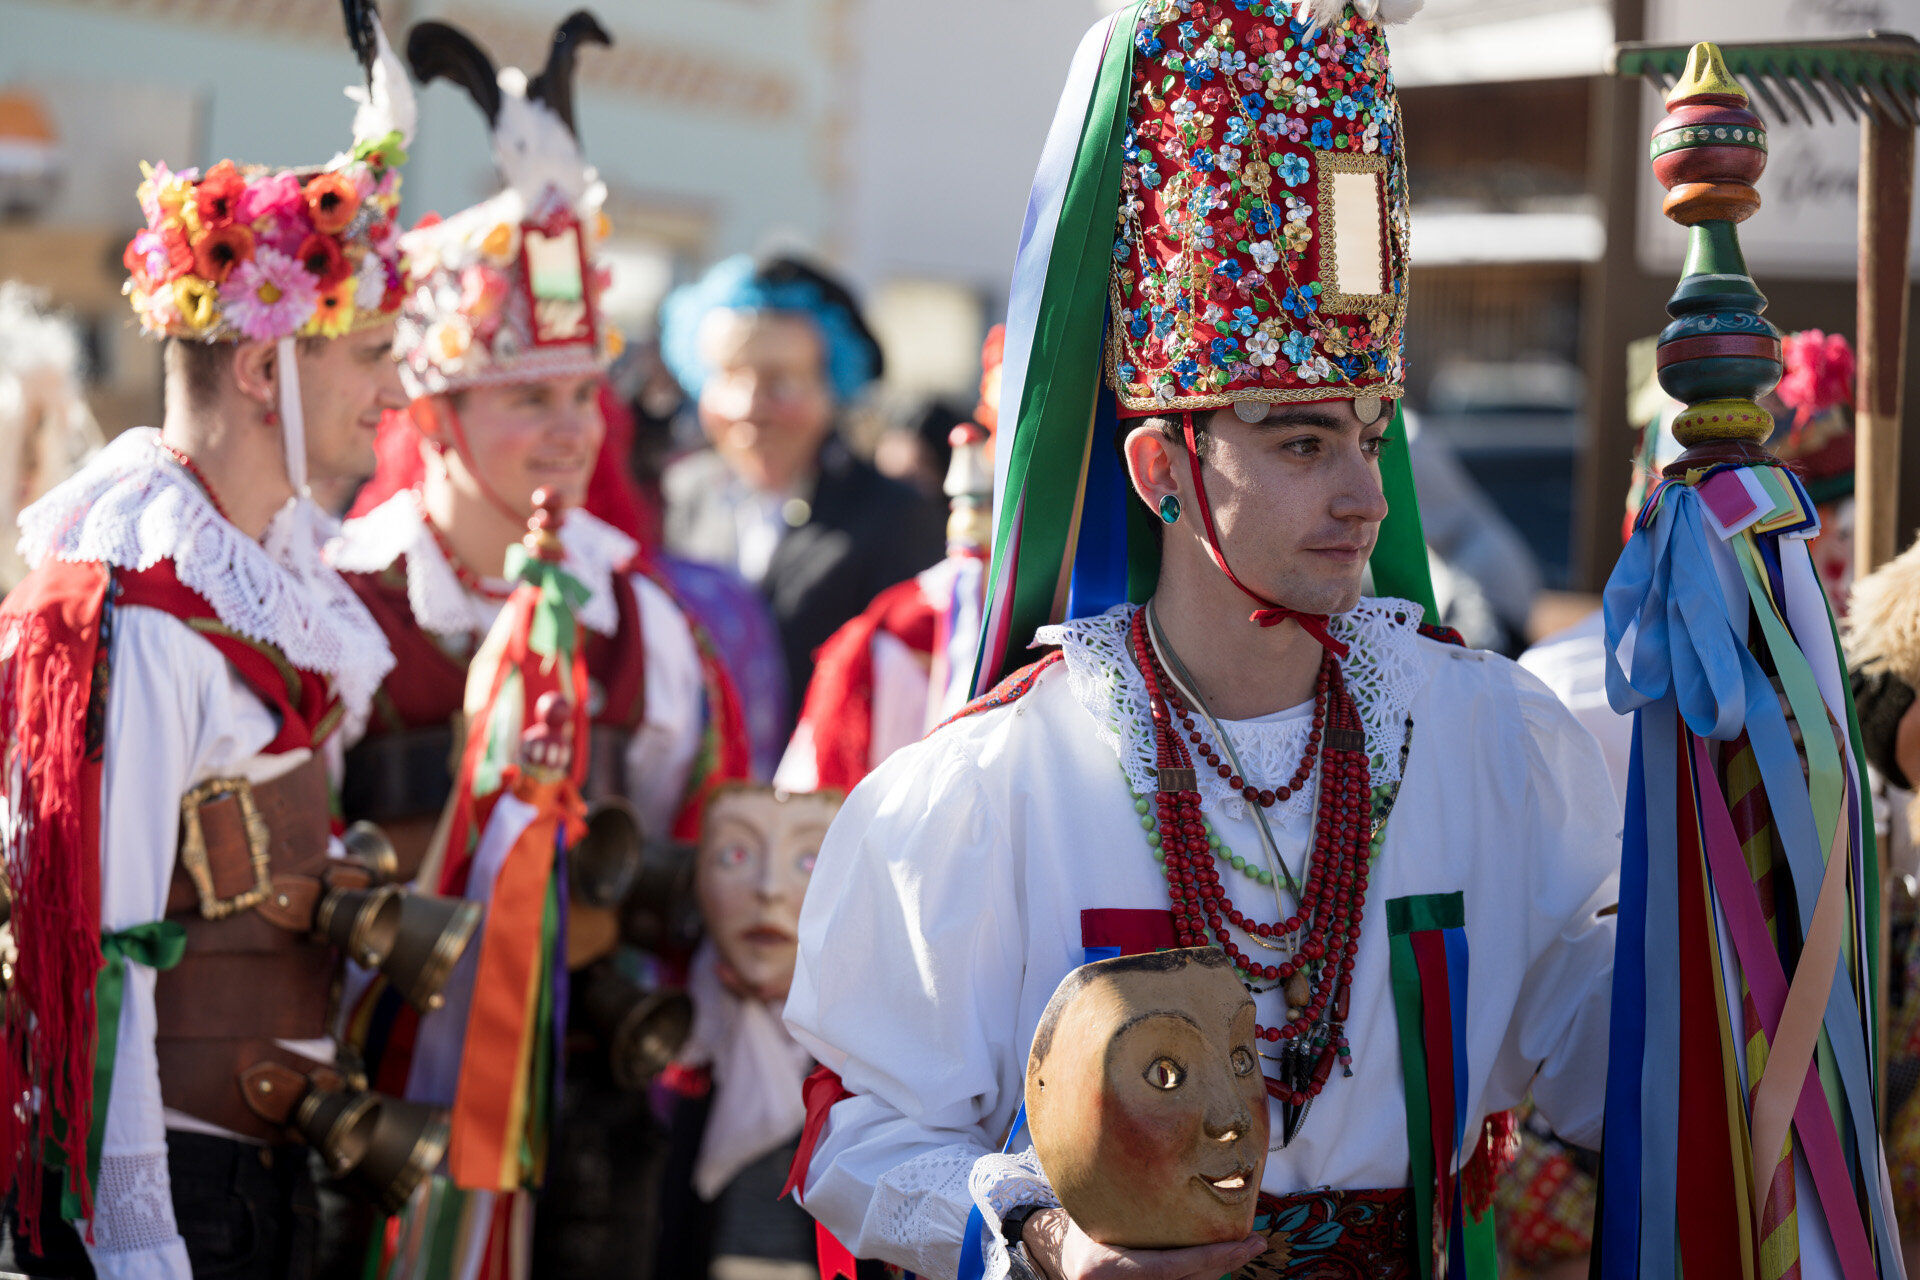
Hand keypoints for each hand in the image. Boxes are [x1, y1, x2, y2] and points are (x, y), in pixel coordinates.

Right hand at [1021, 1207, 1266, 1279]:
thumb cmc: (1080, 1225)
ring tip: (1245, 1246)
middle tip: (1254, 1243)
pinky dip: (1202, 1273)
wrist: (1063, 1259)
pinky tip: (1222, 1256)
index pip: (1170, 1267)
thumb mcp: (1093, 1207)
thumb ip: (1120, 1196)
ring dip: (1218, 1269)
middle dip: (1224, 1263)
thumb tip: (1154, 1156)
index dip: (1211, 1257)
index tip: (1244, 1244)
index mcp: (1105, 1266)